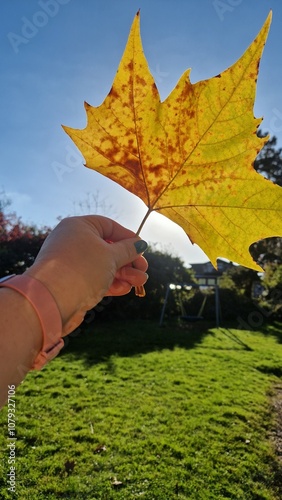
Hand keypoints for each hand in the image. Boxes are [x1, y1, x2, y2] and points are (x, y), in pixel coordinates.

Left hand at [25, 216, 147, 334]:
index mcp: (79, 226)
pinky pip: (95, 278)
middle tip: (144, 270)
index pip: (109, 226)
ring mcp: (72, 263)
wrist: (51, 301)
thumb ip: (128, 250)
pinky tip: (125, 289)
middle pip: (108, 248)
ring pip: (103, 265)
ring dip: (124, 274)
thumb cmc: (82, 269)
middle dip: (128, 260)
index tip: (143, 249)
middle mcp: (73, 242)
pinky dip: (111, 283)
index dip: (128, 237)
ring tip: (140, 282)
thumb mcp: (111, 256)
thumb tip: (140, 244)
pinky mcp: (72, 282)